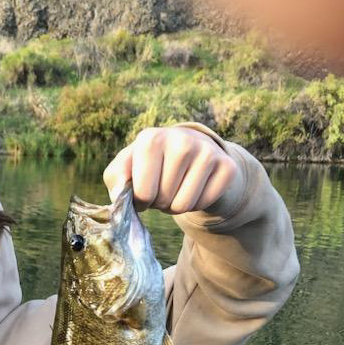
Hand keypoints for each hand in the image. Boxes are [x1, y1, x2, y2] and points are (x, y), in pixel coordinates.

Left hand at [103, 126, 240, 213]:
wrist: (191, 153)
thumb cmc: (151, 165)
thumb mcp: (127, 168)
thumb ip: (116, 179)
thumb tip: (120, 196)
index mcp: (151, 138)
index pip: (143, 193)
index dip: (141, 202)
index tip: (143, 193)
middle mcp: (181, 139)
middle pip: (164, 200)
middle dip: (160, 203)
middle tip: (163, 189)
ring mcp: (207, 151)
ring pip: (184, 205)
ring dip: (176, 206)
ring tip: (176, 189)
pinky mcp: (227, 166)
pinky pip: (204, 203)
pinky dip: (197, 204)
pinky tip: (194, 188)